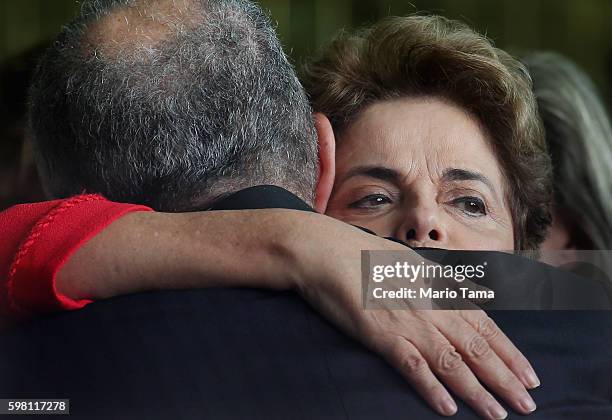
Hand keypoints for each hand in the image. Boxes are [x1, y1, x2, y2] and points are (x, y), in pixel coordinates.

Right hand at [289, 213, 538, 418]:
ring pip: (452, 361)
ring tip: (498, 413)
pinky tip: (448, 408)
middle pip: (476, 347)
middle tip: (527, 404)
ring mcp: (408, 321)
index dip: (509, 353)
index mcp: (438, 290)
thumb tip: (469, 295)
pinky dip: (431, 388)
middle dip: (505, 377)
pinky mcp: (382, 335)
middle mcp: (431, 307)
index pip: (484, 326)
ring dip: (478, 390)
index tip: (529, 374)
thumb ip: (440, 284)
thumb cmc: (365, 256)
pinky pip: (413, 366)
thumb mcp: (411, 264)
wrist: (327, 251)